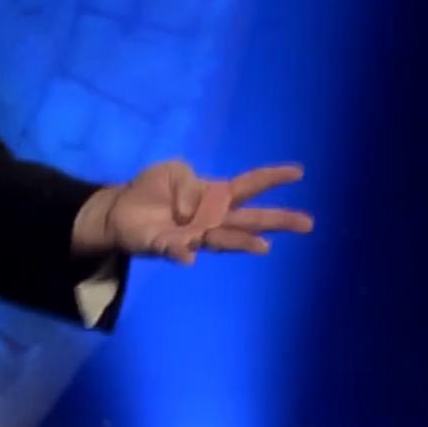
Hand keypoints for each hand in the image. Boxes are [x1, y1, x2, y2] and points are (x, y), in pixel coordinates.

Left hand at [73, 159, 313, 263]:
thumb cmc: (153, 190)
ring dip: (241, 243)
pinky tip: (189, 255)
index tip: (299, 172)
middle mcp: (212, 219)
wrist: (120, 210)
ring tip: (264, 246)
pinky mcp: (168, 247)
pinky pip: (177, 250)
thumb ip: (188, 182)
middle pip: (249, 219)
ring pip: (223, 240)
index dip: (272, 177)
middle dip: (277, 220)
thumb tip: (191, 210)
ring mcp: (193, 236)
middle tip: (307, 223)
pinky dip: (182, 253)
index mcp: (216, 196)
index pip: (249, 185)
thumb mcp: (174, 170)